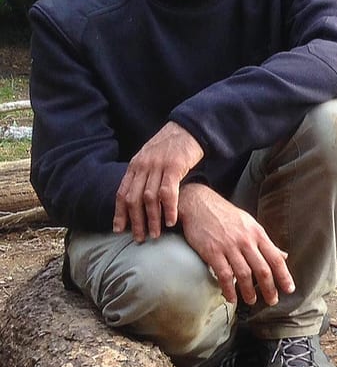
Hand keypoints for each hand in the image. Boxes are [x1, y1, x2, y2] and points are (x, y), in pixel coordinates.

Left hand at [114, 122, 204, 240]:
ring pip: (148, 198)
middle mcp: (142, 166)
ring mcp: (157, 166)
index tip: (118, 230)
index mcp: (135, 166)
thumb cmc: (172, 146)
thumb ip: (144, 175)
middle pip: (133, 199)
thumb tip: (139, 196)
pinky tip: (171, 221)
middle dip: (134, 221)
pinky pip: (168, 192)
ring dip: (151, 219)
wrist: (188, 128)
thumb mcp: (152, 158)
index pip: (121, 193)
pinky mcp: (174, 166)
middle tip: (138, 238)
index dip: (119, 213)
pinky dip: (168, 208)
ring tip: (155, 234)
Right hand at [178, 183, 294, 306]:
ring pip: (244, 274)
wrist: (199, 204)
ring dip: (249, 291)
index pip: (276, 258)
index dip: (284, 276)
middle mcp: (246, 240)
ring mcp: (229, 246)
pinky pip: (224, 274)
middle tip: (272, 301)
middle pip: (263, 269)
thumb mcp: (250, 224)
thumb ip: (266, 243)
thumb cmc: (226, 215)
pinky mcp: (212, 251)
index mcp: (258, 234)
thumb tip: (284, 256)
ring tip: (251, 301)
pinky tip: (231, 297)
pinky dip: (229, 289)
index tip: (289, 289)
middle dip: (270, 288)